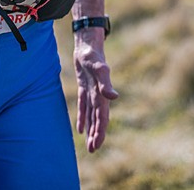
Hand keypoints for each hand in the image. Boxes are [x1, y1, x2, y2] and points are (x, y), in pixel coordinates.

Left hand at [74, 30, 118, 151]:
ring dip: (91, 128)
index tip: (96, 145)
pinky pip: (83, 105)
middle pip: (98, 119)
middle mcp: (98, 94)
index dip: (100, 131)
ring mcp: (91, 91)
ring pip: (91, 114)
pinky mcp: (84, 86)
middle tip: (92, 150)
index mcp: (102, 94)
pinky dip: (83, 117)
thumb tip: (114, 98)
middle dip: (96, 134)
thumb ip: (105, 83)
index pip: (102, 117)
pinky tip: (80, 129)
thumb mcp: (98, 68)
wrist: (87, 42)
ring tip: (89, 144)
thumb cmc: (92, 55)